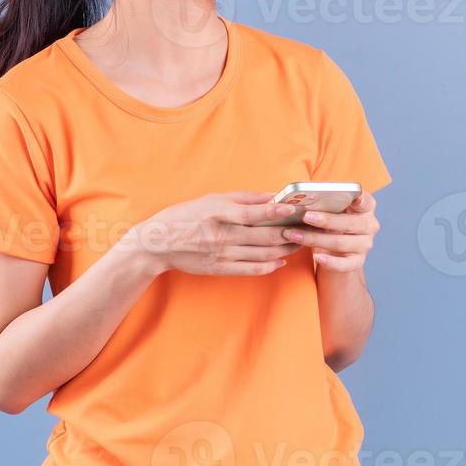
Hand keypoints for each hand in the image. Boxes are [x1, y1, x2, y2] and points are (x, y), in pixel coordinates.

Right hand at [125, 191, 301, 276]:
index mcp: (219, 214)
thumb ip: (244, 198)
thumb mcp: (212, 199)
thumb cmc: (186, 215)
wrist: (158, 244)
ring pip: (261, 254)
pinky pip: (250, 269)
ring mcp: (222, 254)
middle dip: (289, 233)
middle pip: (263, 236)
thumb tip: (272, 196)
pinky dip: (268, 266)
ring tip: (299, 243)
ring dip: (284, 249)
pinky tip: (280, 261)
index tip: (294, 209)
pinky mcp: (220, 268)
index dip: (275, 212)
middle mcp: (222, 235)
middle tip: (307, 228)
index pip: (252, 213)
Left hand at [280, 190, 379, 273]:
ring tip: (295, 235)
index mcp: (366, 207)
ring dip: (316, 239)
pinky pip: (345, 264)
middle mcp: (369, 226)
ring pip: (341, 243)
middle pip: (350, 223)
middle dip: (327, 220)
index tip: (356, 197)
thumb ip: (324, 202)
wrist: (336, 247)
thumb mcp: (332, 209)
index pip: (366, 201)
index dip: (361, 199)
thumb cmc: (332, 220)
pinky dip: (330, 262)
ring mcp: (364, 245)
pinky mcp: (357, 262)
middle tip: (306, 217)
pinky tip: (316, 257)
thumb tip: (302, 197)